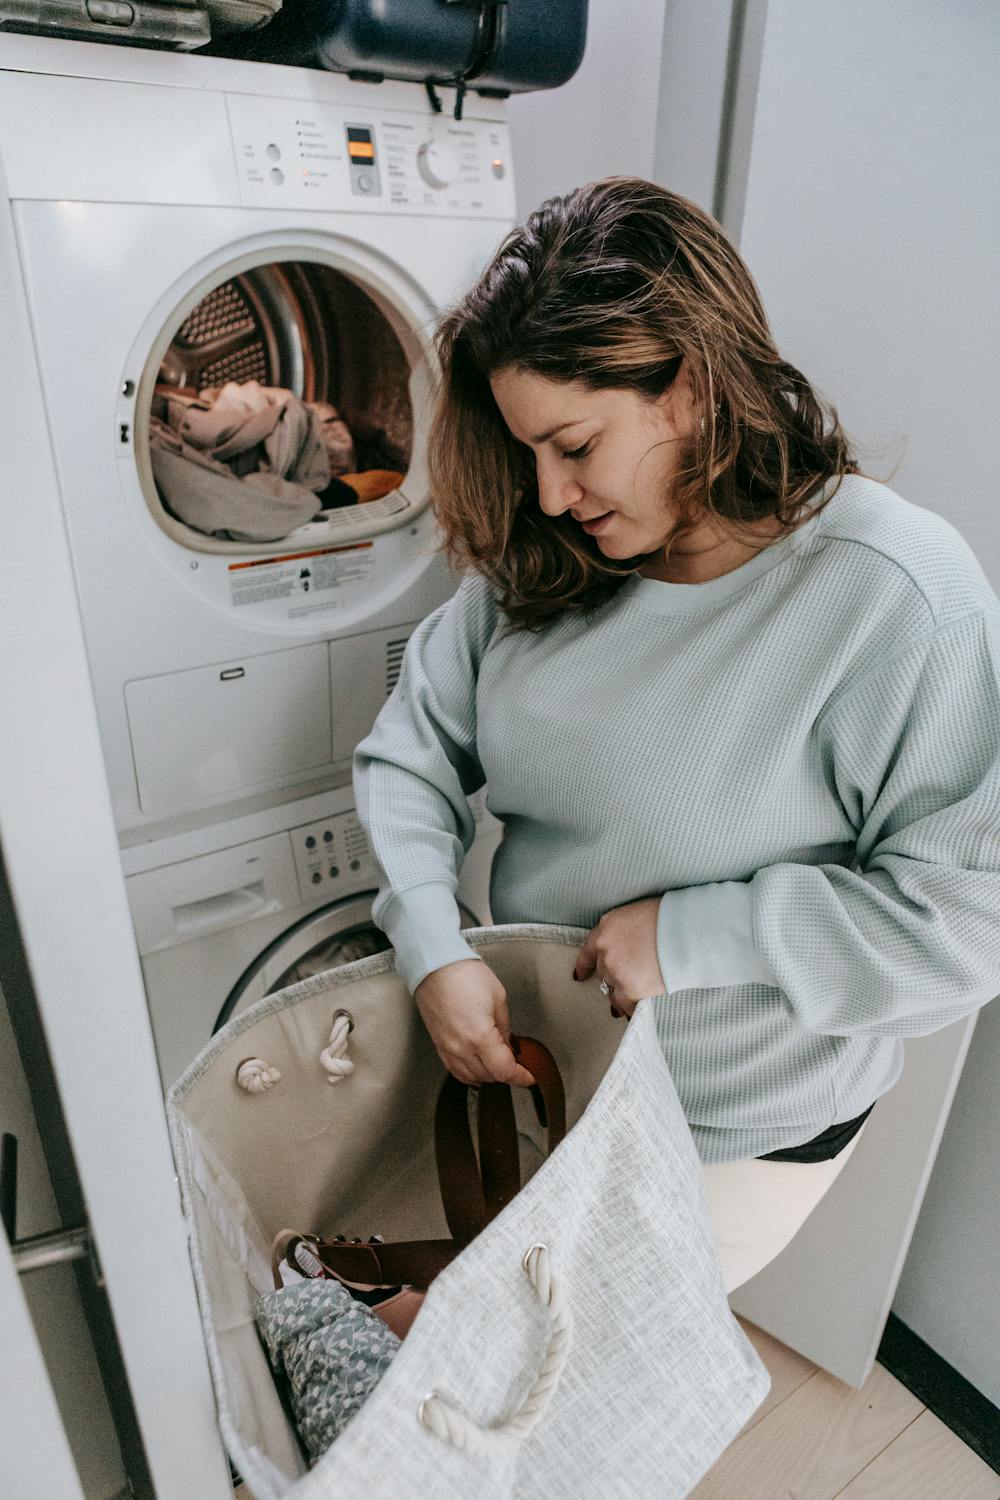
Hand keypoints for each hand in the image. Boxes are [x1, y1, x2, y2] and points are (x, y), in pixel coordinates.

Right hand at [413, 959, 534, 1087]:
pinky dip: (470, 1074)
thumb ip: (505, 1028)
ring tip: (499, 1064)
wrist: (435, 967)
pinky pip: (455, 1070)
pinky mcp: (439, 1045)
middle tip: (518, 1064)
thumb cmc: (465, 975)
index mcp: (480, 1036)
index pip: (504, 1071)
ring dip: (489, 1075)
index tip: (529, 1076)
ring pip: (472, 1077)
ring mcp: (448, 1049)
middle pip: (489, 1077)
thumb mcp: (499, 998)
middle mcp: (462, 1048)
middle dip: (507, 1074)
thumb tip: (508, 1046)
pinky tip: (478, 1068)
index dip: (521, 1077)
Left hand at [574, 896, 664, 1017]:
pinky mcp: (629, 989)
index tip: (580, 976)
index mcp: (607, 927)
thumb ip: (625, 931)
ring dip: (621, 993)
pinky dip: (629, 1008)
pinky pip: (624, 1005)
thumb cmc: (671, 919)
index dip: (584, 965)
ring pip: (611, 989)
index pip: (588, 950)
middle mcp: (605, 949)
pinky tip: (636, 1009)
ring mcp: (615, 970)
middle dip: (614, 975)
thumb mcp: (639, 914)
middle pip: (603, 970)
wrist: (688, 934)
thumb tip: (627, 947)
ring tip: (630, 999)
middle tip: (628, 981)